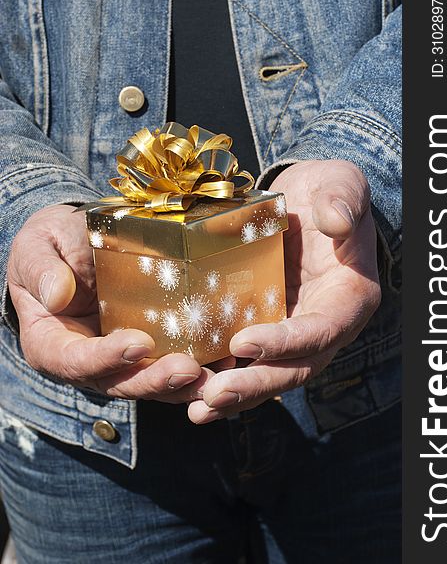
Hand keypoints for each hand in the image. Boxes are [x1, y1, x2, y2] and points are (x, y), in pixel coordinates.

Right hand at [7, 204, 215, 401]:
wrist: (76, 244)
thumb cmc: (51, 245)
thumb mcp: (36, 248)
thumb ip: (41, 270)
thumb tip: (56, 296)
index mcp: (53, 343)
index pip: (75, 361)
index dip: (106, 358)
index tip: (138, 343)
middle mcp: (87, 361)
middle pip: (120, 383)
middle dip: (155, 379)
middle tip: (189, 369)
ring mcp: (119, 359)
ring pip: (150, 382)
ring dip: (183, 386)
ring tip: (216, 378)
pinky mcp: (147, 349)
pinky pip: (169, 364)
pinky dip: (197, 370)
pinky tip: (225, 361)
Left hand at [187, 160, 380, 422]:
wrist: (302, 203)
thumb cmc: (326, 192)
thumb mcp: (340, 184)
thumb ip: (343, 200)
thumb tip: (335, 221)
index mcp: (348, 298)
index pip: (322, 330)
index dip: (287, 342)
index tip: (244, 343)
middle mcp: (323, 325)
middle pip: (294, 368)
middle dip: (255, 384)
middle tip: (213, 396)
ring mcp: (293, 331)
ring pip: (269, 374)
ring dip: (235, 395)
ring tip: (198, 409)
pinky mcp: (266, 327)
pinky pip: (248, 361)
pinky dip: (222, 378)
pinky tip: (190, 391)